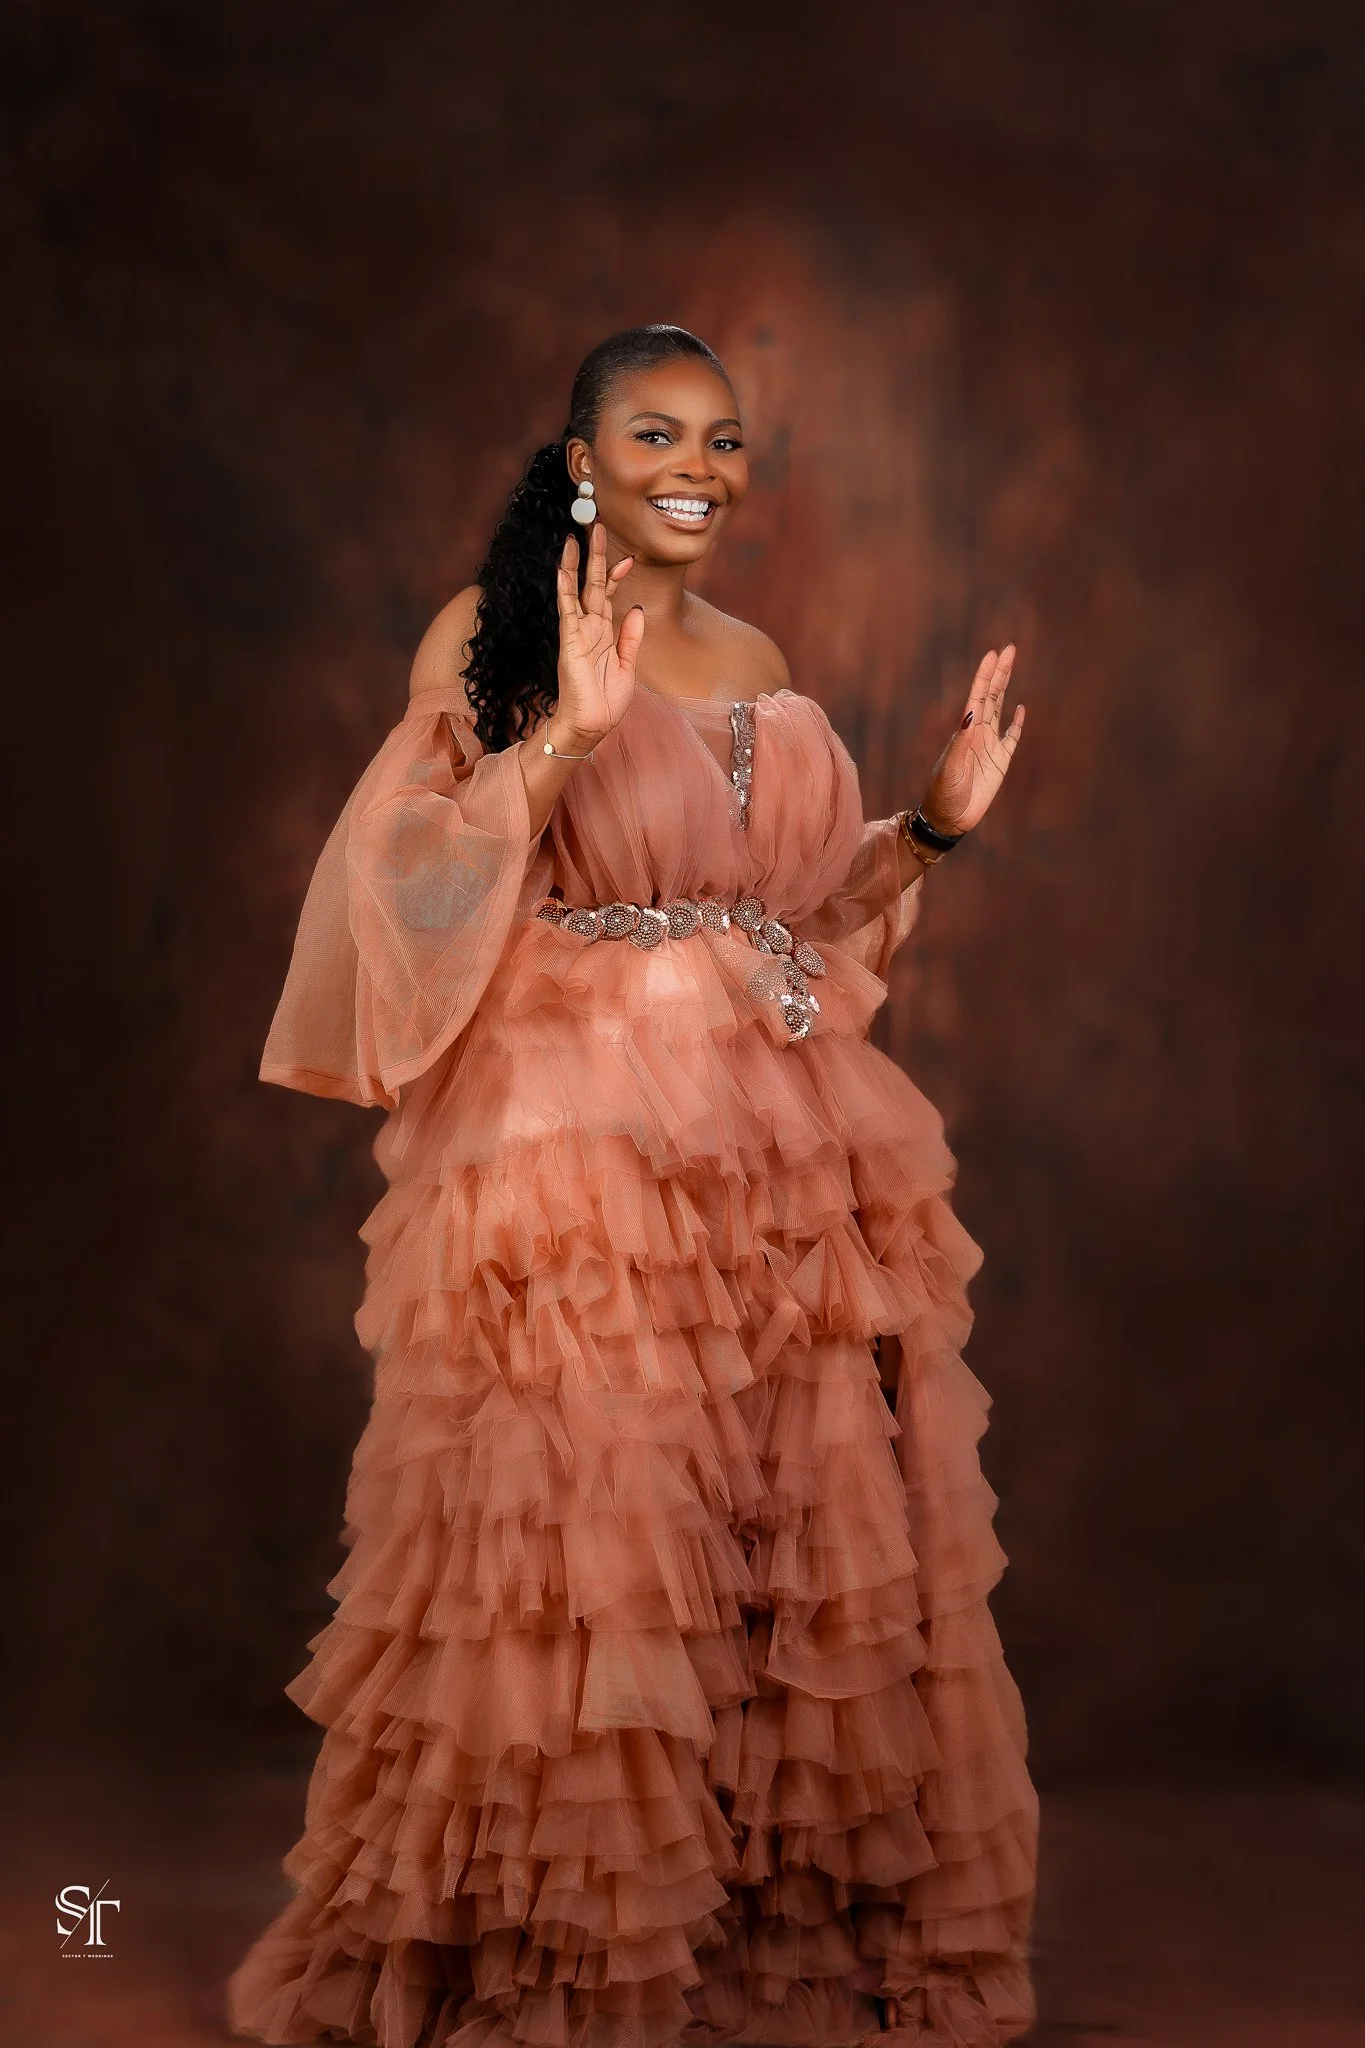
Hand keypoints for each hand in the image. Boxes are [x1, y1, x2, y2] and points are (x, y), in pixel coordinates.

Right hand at [552, 521, 643, 747]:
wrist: (592, 725)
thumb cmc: (606, 702)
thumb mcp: (628, 666)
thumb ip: (631, 637)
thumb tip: (636, 608)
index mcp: (604, 634)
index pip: (608, 595)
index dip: (616, 574)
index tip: (628, 556)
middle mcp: (589, 628)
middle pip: (592, 584)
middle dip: (596, 556)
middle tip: (597, 526)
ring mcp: (578, 633)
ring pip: (577, 590)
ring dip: (577, 564)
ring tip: (576, 537)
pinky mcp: (570, 641)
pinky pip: (566, 609)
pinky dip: (565, 588)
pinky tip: (562, 568)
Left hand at [920, 644, 1024, 835]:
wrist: (948, 819)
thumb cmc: (944, 794)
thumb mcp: (951, 769)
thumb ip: (962, 743)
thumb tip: (972, 714)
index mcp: (966, 732)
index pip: (977, 696)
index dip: (985, 675)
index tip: (993, 654)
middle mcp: (978, 734)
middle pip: (991, 696)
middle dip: (1000, 672)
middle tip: (1009, 649)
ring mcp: (990, 746)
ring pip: (1001, 709)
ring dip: (1006, 687)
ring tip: (1010, 666)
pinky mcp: (1000, 762)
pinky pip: (1011, 738)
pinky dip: (1017, 723)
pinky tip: (1022, 709)